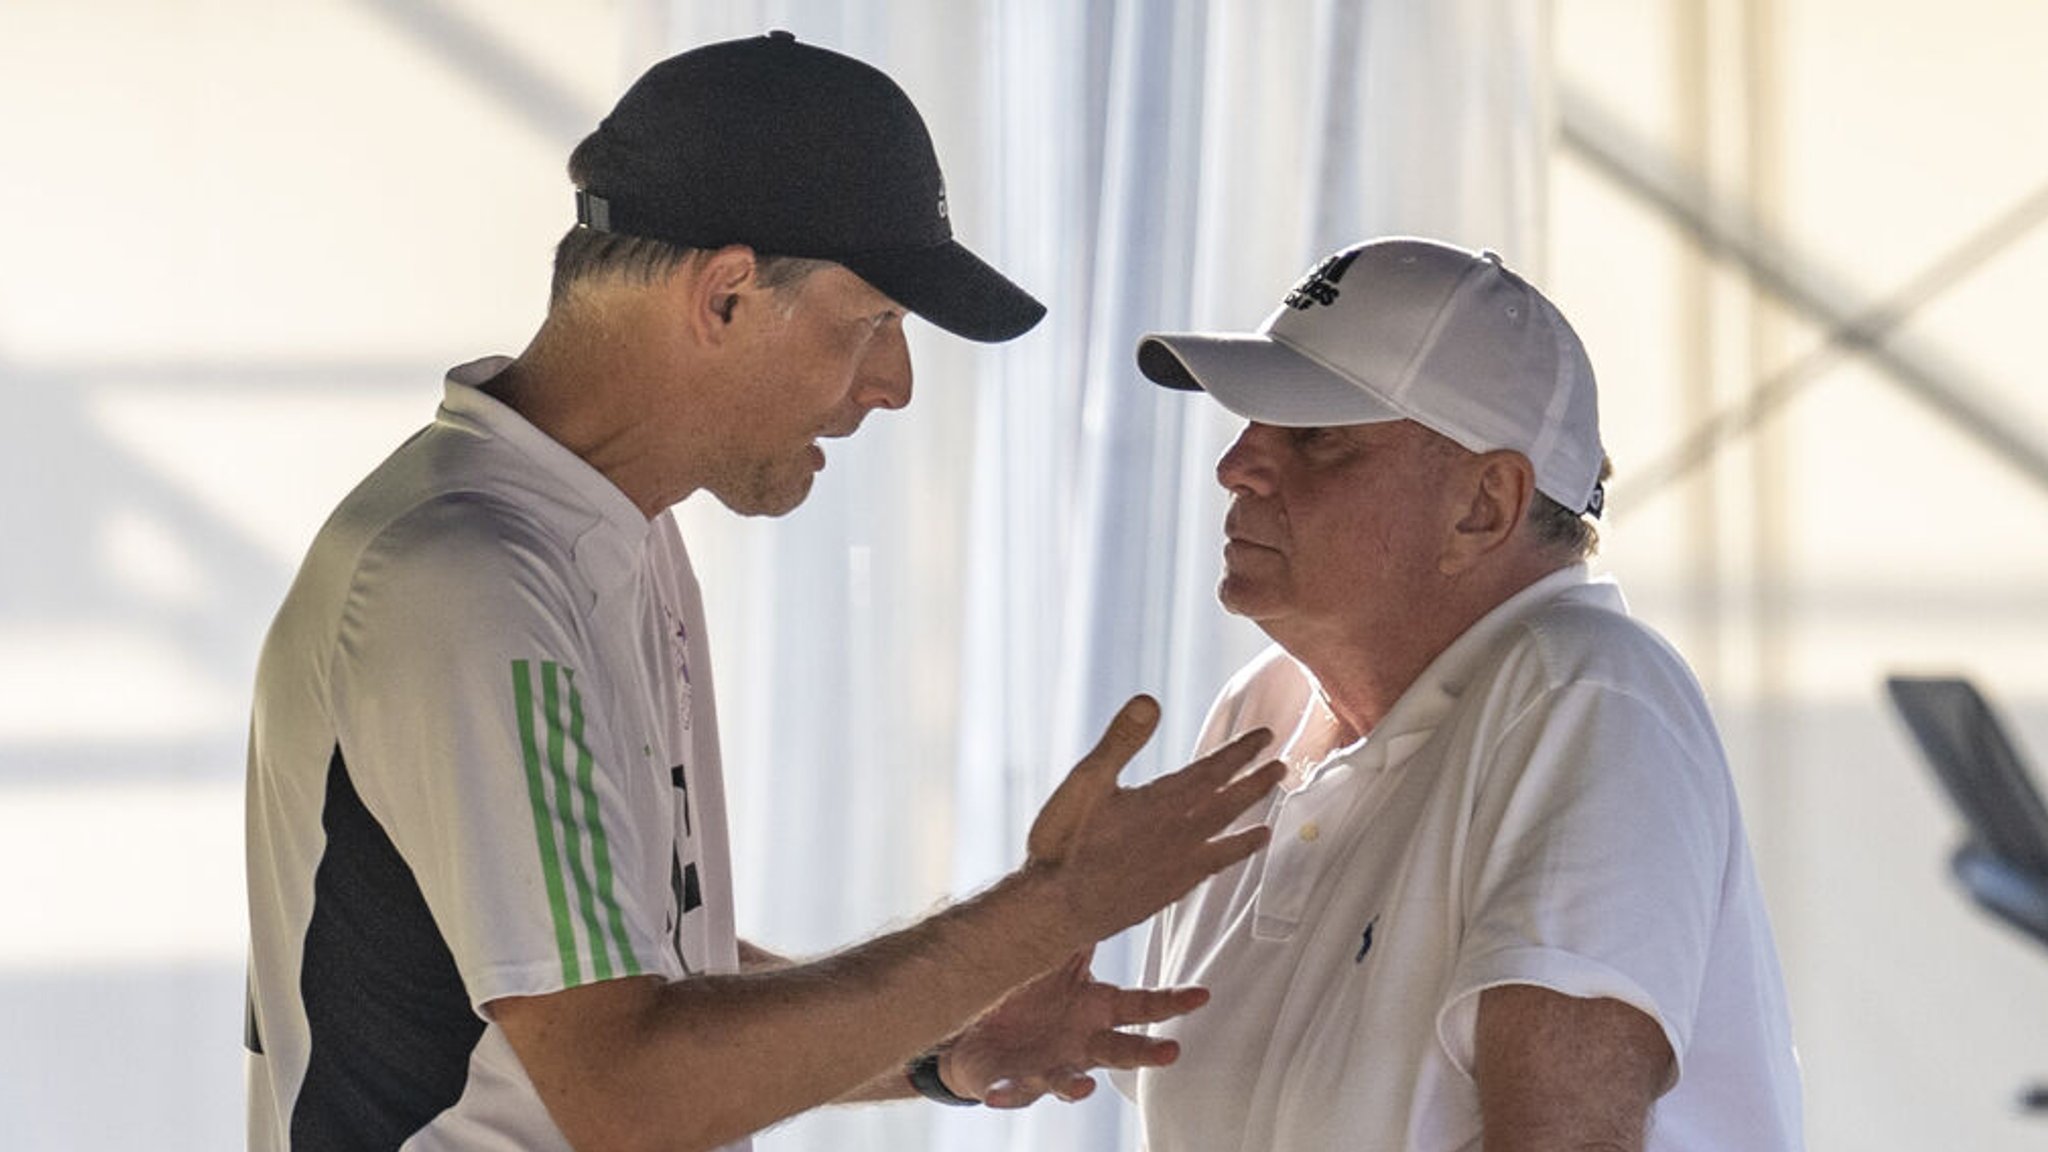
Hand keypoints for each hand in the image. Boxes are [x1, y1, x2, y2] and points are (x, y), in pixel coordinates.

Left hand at [940, 948, 1209, 1107]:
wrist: (978, 1020)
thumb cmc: (1026, 988)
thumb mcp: (1055, 953)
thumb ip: (1082, 928)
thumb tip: (1111, 882)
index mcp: (1096, 1008)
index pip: (1142, 1005)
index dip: (1173, 1001)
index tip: (1202, 995)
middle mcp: (1081, 1042)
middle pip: (1120, 1050)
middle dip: (1146, 1052)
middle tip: (1171, 1051)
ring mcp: (1051, 1065)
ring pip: (1069, 1081)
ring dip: (1076, 1085)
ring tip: (1083, 1085)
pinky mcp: (1015, 1082)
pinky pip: (1013, 1090)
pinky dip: (1008, 1094)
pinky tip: (995, 1095)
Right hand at [1024, 694, 1280, 944]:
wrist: (1057, 908)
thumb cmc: (1064, 843)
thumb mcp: (1085, 780)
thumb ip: (1121, 741)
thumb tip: (1150, 701)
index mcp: (1162, 802)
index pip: (1213, 771)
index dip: (1241, 752)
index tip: (1266, 736)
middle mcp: (1178, 835)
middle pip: (1229, 804)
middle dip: (1256, 783)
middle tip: (1282, 768)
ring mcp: (1176, 867)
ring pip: (1225, 841)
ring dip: (1249, 827)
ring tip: (1269, 825)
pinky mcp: (1166, 892)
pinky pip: (1208, 872)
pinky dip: (1223, 863)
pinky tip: (1222, 865)